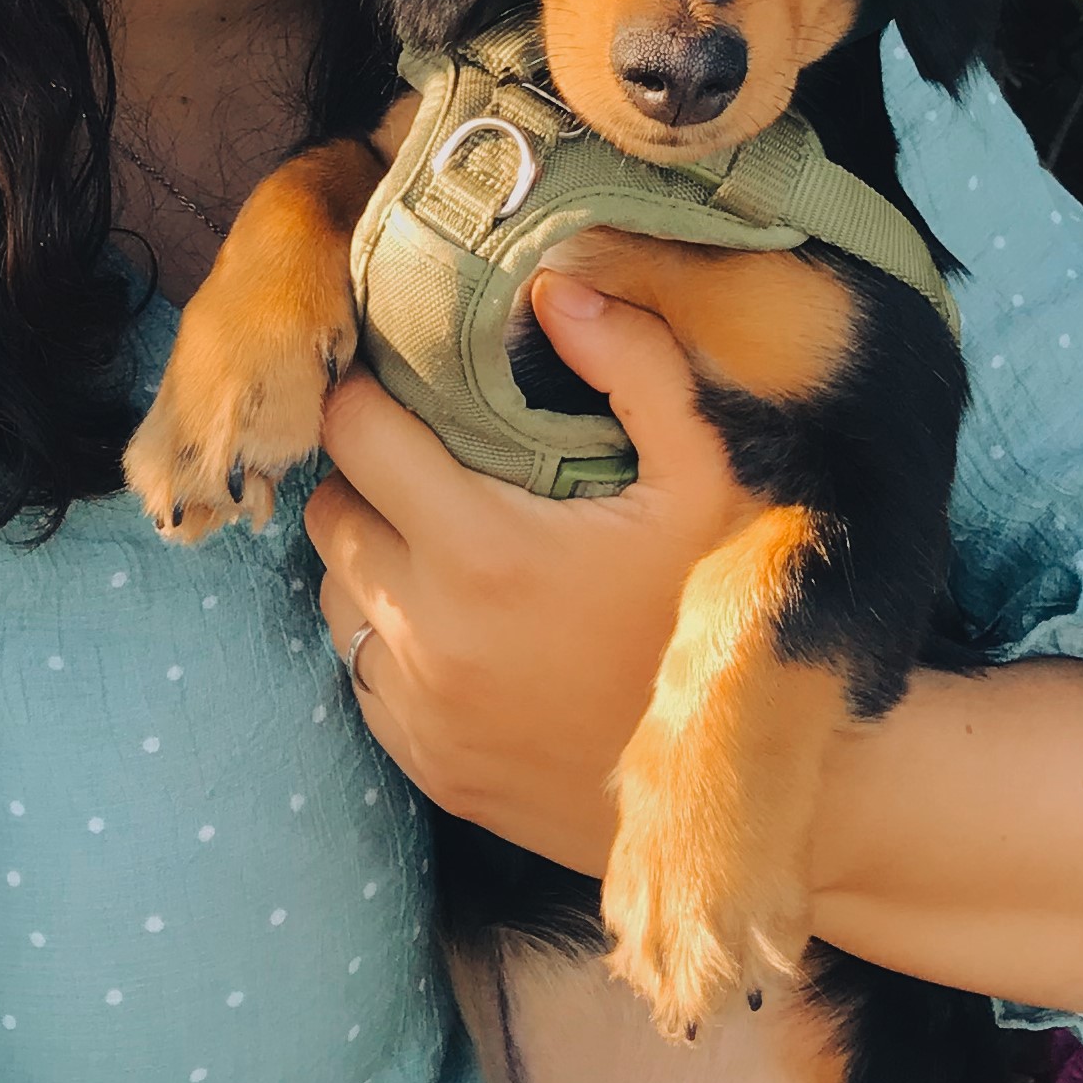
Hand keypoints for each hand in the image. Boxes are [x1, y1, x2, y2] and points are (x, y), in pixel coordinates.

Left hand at [306, 270, 748, 874]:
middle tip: (426, 460)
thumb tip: (556, 289)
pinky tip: (460, 624)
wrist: (752, 793)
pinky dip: (389, 641)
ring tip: (442, 539)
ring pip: (334, 598)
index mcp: (481, 550)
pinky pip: (361, 677)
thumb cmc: (731, 619)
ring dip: (371, 560)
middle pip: (330, 515)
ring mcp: (421, 708)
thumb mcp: (713, 477)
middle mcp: (427, 634)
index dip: (366, 398)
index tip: (401, 387)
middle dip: (365, 476)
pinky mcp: (428, 765)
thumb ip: (637, 368)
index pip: (352, 437)